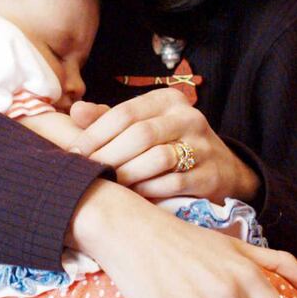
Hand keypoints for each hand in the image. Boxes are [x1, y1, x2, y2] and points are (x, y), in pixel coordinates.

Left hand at [69, 90, 259, 203]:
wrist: (222, 168)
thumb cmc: (169, 143)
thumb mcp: (143, 123)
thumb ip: (108, 118)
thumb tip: (75, 111)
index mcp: (167, 100)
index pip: (124, 112)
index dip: (95, 133)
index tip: (74, 153)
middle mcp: (188, 117)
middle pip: (140, 134)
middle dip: (109, 156)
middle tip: (88, 173)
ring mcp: (203, 145)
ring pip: (158, 158)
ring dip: (128, 174)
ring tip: (110, 185)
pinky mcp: (211, 174)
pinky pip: (173, 183)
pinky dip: (149, 191)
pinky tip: (134, 197)